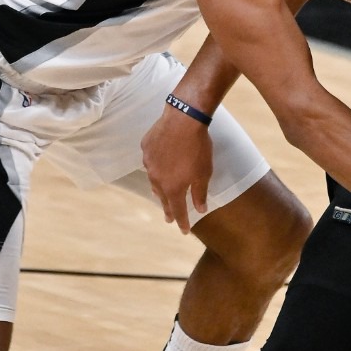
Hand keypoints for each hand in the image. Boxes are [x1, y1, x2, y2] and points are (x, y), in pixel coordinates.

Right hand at [141, 106, 213, 233]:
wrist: (183, 119)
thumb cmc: (197, 147)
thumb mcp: (204, 173)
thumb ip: (200, 193)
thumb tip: (200, 209)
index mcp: (172, 188)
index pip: (177, 211)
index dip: (182, 222)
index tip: (184, 230)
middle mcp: (156, 179)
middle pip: (162, 197)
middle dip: (167, 208)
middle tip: (169, 218)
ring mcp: (148, 163)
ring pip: (153, 179)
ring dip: (159, 187)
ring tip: (161, 193)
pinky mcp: (146, 147)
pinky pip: (151, 160)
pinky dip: (156, 164)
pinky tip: (161, 161)